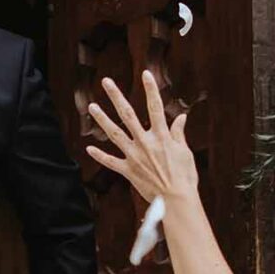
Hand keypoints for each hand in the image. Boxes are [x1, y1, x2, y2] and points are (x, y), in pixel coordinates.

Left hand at [84, 71, 198, 204]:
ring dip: (102, 119)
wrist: (176, 200)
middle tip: (106, 82)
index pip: (155, 107)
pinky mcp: (128, 170)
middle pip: (128, 115)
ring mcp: (134, 156)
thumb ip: (179, 133)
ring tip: (92, 106)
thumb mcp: (185, 152)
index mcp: (162, 136)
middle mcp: (145, 142)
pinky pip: (110, 161)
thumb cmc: (185, 176)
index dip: (150, 90)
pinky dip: (100, 156)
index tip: (145, 74)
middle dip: (116, 97)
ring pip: (114, 133)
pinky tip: (89, 148)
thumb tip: (181, 117)